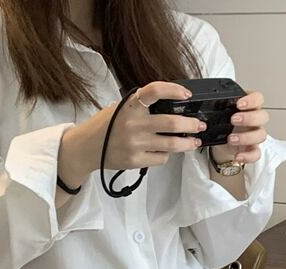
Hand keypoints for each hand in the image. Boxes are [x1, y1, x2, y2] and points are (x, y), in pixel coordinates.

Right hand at [58, 81, 205, 187]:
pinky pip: (160, 158)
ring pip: (171, 144)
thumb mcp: (119, 109)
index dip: (174, 90)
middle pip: (172, 122)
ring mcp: (135, 144)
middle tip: (199, 125)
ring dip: (187, 143)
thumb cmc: (104, 126)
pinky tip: (165, 152)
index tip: (187, 95)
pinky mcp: (135, 160)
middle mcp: (133, 124)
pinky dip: (166, 155)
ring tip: (194, 142)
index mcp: (129, 106)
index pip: (154, 91)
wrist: (85, 148)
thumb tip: (171, 107)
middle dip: (191, 124)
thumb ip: (141, 107)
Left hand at [210, 90, 268, 164]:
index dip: (252, 100)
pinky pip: (256, 153)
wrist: (221, 143)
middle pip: (263, 116)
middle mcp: (255, 120)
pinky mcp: (252, 149)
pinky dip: (248, 156)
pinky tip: (237, 156)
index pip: (258, 98)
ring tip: (231, 139)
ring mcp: (255, 135)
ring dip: (246, 137)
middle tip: (233, 120)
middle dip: (249, 118)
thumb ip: (218, 109)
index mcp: (249, 107)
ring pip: (261, 135)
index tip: (239, 104)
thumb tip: (203, 109)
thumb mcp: (219, 114)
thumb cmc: (223, 125)